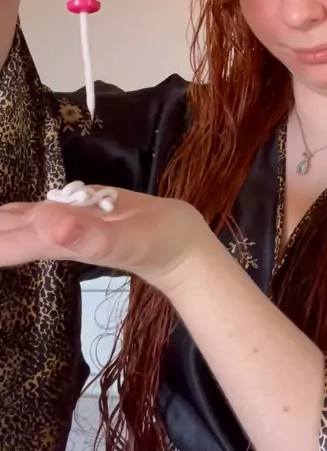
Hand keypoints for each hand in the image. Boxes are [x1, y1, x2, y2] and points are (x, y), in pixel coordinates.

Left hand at [0, 187, 205, 291]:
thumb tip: (48, 224)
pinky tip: (9, 208)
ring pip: (15, 221)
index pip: (2, 243)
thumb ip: (90, 237)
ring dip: (0, 223)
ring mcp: (63, 223)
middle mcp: (51, 233)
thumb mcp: (127, 239)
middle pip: (3, 233)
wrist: (181, 246)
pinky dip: (14, 210)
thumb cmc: (159, 243)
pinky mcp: (78, 211)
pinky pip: (36, 209)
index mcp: (54, 239)